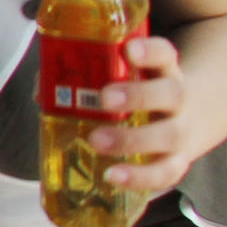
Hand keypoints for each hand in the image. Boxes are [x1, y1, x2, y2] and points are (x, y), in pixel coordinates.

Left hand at [91, 32, 195, 194]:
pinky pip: (165, 173)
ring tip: (97, 141)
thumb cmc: (136, 95)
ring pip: (169, 135)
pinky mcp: (176, 162)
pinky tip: (112, 176)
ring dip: (133, 139)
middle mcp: (177, 101)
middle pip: (171, 93)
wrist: (183, 121)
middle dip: (138, 95)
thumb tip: (42, 92)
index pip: (164, 54)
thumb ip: (84, 79)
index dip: (150, 51)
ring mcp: (180, 132)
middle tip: (105, 98)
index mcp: (163, 71)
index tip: (129, 49)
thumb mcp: (122, 78)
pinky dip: (139, 177)